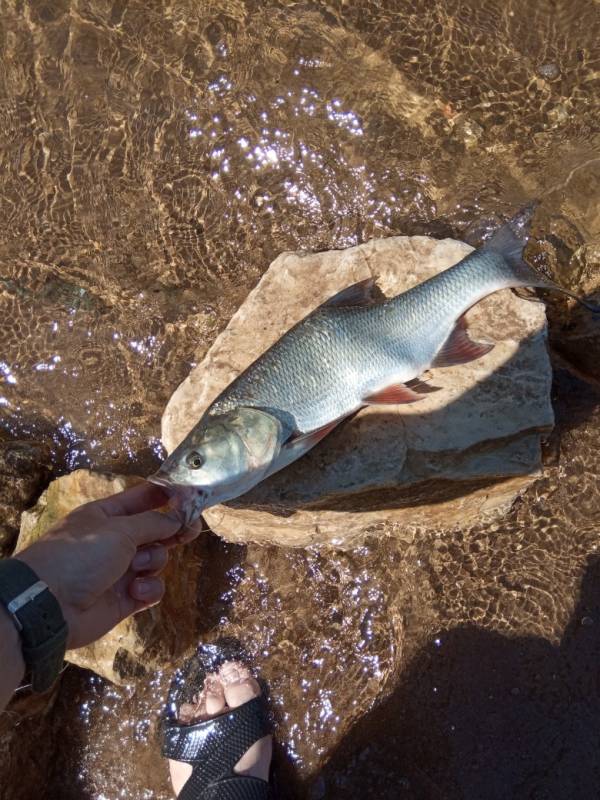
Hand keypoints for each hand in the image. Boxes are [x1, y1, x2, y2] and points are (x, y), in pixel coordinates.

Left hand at [15, 482, 199, 648]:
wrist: (50, 605)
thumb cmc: (80, 555)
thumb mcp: (118, 529)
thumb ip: (153, 522)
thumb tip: (177, 517)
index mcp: (107, 516)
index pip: (142, 499)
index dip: (166, 496)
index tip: (190, 496)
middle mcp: (114, 540)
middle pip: (154, 530)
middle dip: (172, 530)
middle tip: (192, 529)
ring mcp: (121, 570)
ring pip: (156, 559)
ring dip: (152, 562)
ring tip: (136, 567)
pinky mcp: (126, 598)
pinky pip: (151, 588)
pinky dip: (148, 588)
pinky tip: (135, 590)